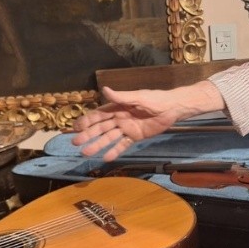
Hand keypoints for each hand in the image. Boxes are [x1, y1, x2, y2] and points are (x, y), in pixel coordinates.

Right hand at [71, 87, 188, 160]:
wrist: (173, 109)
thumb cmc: (156, 100)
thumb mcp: (138, 97)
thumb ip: (121, 97)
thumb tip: (104, 89)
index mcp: (118, 107)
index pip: (99, 115)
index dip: (87, 120)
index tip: (75, 127)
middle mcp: (119, 118)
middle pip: (101, 128)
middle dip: (88, 135)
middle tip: (75, 143)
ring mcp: (127, 128)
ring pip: (109, 138)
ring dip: (98, 145)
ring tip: (86, 153)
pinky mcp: (135, 136)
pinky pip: (123, 145)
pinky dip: (115, 151)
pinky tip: (106, 158)